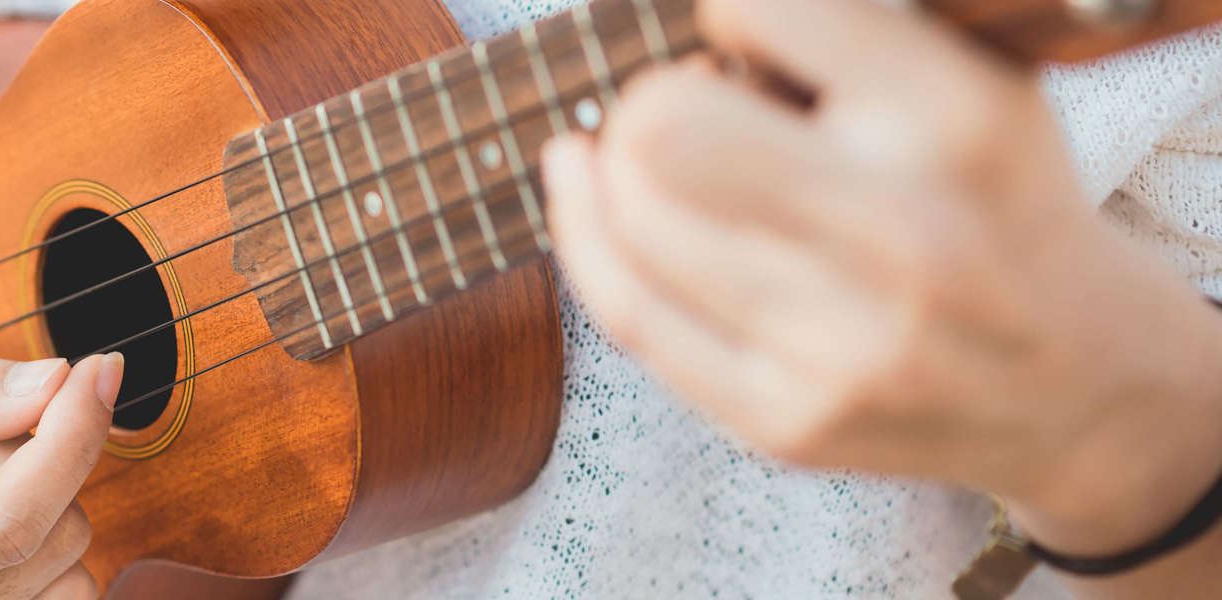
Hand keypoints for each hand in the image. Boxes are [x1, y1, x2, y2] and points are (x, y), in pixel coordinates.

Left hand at [543, 0, 1221, 555]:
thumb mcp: (963, 78)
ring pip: (630, 218)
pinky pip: (628, 311)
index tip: (744, 43)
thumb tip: (680, 32)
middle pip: (661, 129)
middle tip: (690, 109)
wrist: (1073, 382)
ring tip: (658, 157)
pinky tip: (578, 181)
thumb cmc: (985, 197)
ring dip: (617, 169)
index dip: (724, 15)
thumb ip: (829, 39)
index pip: (754, 9)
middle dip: (651, 102)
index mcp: (958, 118)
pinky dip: (586, 232)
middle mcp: (907, 236)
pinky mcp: (786, 421)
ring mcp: (842, 345)